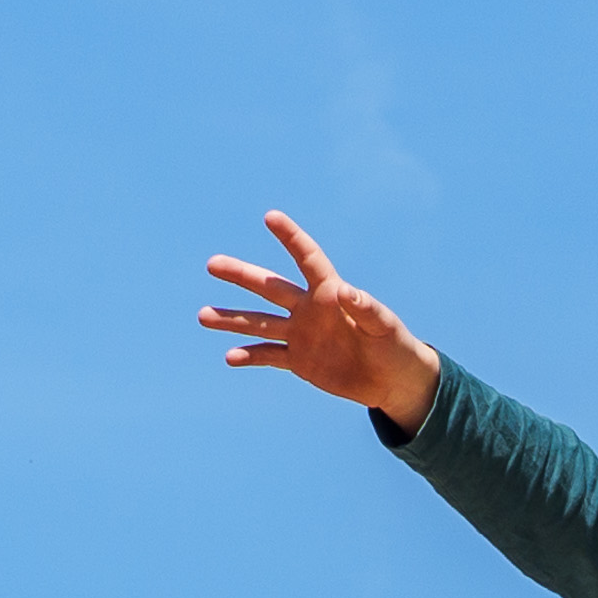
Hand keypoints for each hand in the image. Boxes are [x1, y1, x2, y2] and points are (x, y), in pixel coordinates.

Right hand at [198, 210, 442, 432]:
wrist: (391, 380)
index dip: (290, 238)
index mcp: (330, 292)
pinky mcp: (299, 361)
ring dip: (232, 319)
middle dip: (242, 275)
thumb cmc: (394, 346)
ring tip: (203, 316)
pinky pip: (269, 356)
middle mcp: (309, 309)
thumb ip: (367, 308)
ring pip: (260, 323)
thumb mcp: (385, 327)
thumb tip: (347, 291)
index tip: (271, 217)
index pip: (306, 258)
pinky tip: (229, 358)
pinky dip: (250, 356)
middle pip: (269, 288)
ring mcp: (301, 334)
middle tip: (212, 264)